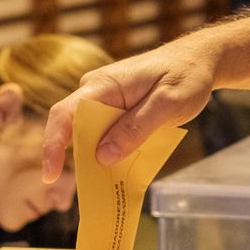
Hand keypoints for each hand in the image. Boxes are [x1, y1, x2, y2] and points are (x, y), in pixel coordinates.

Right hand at [42, 40, 217, 181]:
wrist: (199, 60)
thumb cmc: (186, 75)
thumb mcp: (168, 103)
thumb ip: (136, 128)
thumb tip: (103, 156)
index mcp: (103, 84)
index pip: (66, 114)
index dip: (54, 145)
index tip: (50, 175)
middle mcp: (96, 89)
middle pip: (73, 127)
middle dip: (76, 158)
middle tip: (92, 190)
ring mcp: (104, 98)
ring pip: (90, 133)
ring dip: (96, 157)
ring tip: (108, 184)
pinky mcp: (115, 107)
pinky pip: (105, 132)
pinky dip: (110, 150)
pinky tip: (121, 168)